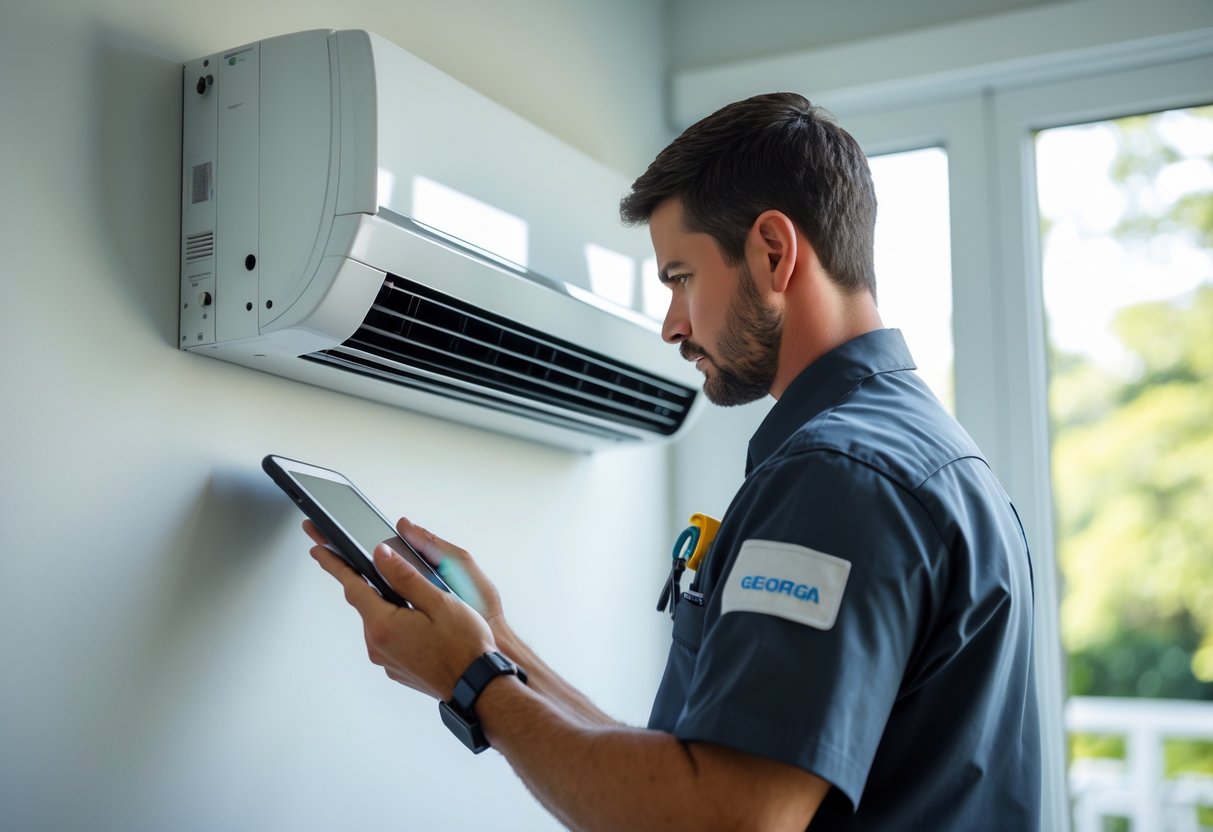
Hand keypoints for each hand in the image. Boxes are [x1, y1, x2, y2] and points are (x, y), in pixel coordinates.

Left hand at [305, 522, 495, 700]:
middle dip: (367, 580)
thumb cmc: (465, 647)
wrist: (479, 687)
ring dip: (388, 604)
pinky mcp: (396, 668)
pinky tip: (420, 619)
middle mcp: (378, 645)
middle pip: (366, 603)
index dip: (334, 565)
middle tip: (371, 560)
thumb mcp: (439, 601)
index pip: (352, 586)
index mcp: (384, 625)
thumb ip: (405, 577)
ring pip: (379, 620)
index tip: (318, 549)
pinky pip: (389, 637)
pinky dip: (396, 622)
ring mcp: (386, 660)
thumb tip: (381, 555)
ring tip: (414, 596)